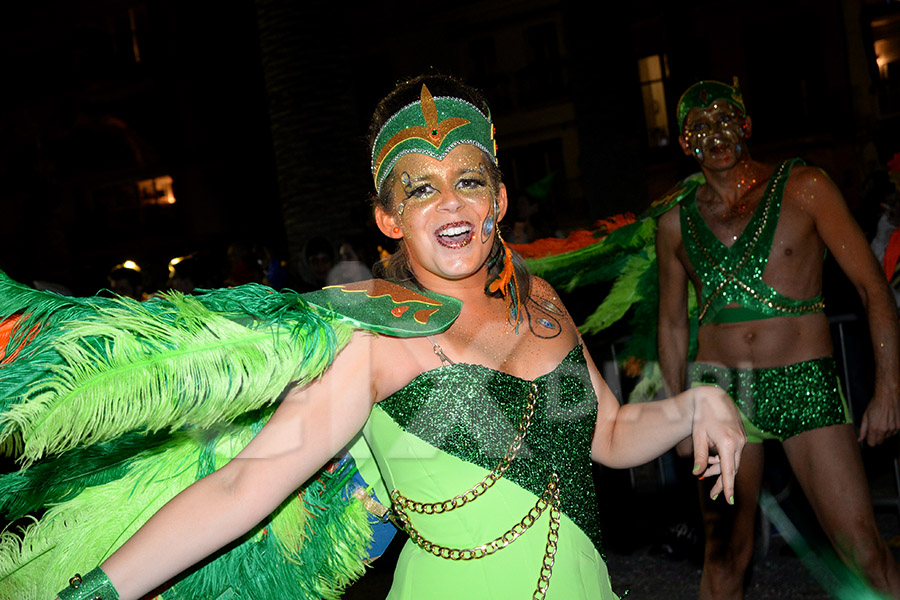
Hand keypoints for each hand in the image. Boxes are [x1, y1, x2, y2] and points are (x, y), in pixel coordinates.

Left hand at [688, 385, 745, 502]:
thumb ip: (700, 456)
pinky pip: (733, 454)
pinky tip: (712, 461)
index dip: (728, 486)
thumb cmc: (702, 415)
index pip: (729, 470)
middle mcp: (739, 442)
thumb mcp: (698, 436)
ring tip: (705, 476)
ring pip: (733, 462)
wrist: (712, 396)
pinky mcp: (741, 437)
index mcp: (728, 442)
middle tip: (712, 496)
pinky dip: (723, 460)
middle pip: (732, 469)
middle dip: (722, 483)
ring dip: (720, 470)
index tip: (730, 500)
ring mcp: (742, 439)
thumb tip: (697, 473)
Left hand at [858, 390, 899, 446]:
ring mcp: (893, 428)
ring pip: (887, 437)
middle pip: (879, 442)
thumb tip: (859, 439)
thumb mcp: (865, 416)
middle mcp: (884, 430)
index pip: (872, 443)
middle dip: (876, 437)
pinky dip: (891, 430)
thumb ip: (862, 429)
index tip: (869, 436)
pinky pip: (894, 433)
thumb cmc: (875, 405)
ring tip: (881, 422)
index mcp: (874, 428)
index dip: (869, 440)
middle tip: (874, 428)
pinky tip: (888, 422)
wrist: (887, 397)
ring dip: (884, 433)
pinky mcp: (899, 426)